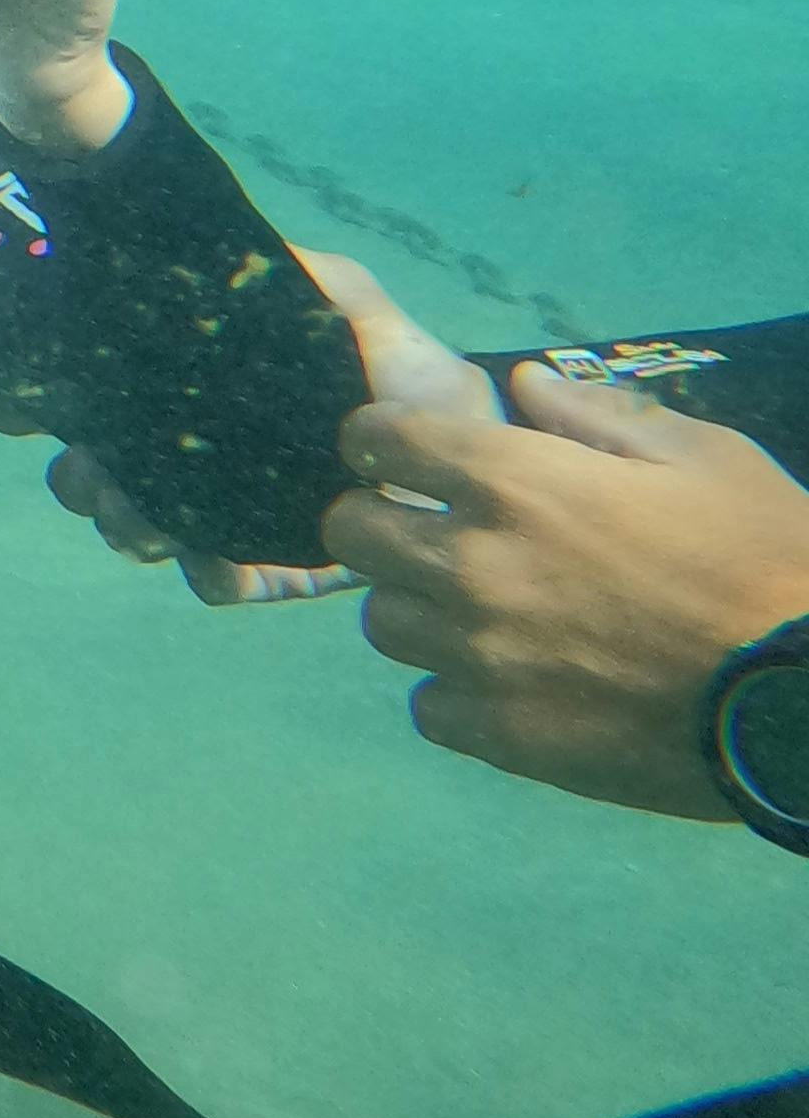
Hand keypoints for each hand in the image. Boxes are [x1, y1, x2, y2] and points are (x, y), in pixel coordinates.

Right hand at [0, 247, 494, 603]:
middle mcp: (187, 457)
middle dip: (76, 474)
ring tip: (145, 516)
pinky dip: (210, 572)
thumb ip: (281, 272)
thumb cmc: (402, 367)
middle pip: (92, 473)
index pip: (88, 398)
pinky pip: (218, 583)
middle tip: (89, 468)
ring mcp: (223, 517)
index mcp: (188, 395)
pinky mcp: (272, 570)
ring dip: (128, 523)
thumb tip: (200, 254)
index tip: (2, 403)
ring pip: (139, 529)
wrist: (473, 446)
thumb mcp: (341, 298)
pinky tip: (216, 558)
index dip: (31, 401)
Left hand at [328, 363, 808, 820]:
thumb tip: (526, 384)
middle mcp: (473, 562)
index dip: (382, 441)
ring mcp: (478, 654)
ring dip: (420, 611)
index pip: (376, 437)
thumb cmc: (771, 561)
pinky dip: (456, 695)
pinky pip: (427, 706)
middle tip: (437, 536)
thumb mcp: (705, 458)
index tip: (403, 454)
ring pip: (382, 622)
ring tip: (483, 615)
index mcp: (515, 481)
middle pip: (350, 532)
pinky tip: (510, 684)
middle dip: (383, 524)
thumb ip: (599, 416)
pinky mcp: (500, 734)